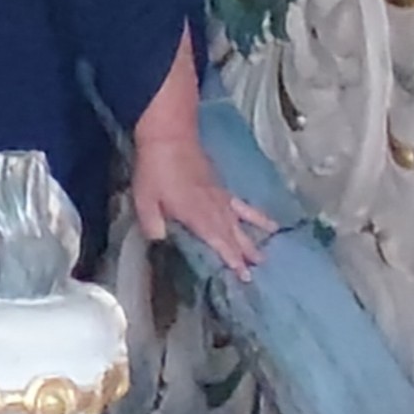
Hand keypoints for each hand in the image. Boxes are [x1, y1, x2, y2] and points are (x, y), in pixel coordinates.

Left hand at [129, 127, 272, 279]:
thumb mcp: (144, 199)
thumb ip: (151, 223)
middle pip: (233, 236)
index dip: (230, 260)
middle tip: (255, 274)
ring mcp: (221, 197)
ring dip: (252, 240)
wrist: (170, 137)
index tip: (242, 276)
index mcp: (197, 215)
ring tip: (265, 257)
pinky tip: (268, 222)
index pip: (218, 242)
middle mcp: (214, 208)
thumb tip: (159, 241)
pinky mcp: (221, 187)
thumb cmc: (155, 169)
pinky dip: (255, 216)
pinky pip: (242, 206)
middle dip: (244, 255)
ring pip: (241, 223)